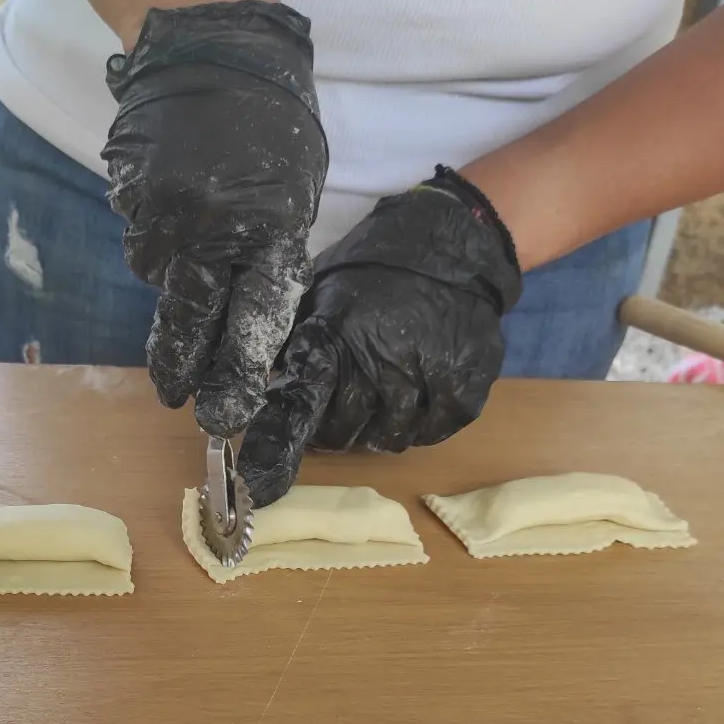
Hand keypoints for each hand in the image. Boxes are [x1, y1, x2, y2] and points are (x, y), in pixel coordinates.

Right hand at [102, 2, 327, 437]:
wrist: (213, 49)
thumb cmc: (269, 126)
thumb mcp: (292, 196)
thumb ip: (271, 258)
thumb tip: (245, 324)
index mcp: (267, 231)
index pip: (252, 323)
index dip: (236, 374)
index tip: (225, 412)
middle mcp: (211, 232)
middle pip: (192, 323)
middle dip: (184, 367)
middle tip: (177, 396)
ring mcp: (163, 217)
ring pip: (164, 282)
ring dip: (178, 280)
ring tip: (195, 234)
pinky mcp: (129, 201)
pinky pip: (144, 244)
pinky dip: (160, 241)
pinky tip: (175, 207)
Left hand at [238, 167, 523, 506]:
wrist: (455, 242)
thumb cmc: (376, 265)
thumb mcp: (321, 291)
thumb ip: (296, 341)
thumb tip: (260, 384)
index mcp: (335, 336)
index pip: (299, 405)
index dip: (277, 446)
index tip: (259, 481)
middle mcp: (378, 362)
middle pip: (342, 432)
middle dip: (334, 429)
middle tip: (341, 412)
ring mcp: (424, 378)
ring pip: (387, 438)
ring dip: (377, 430)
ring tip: (383, 400)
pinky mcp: (464, 388)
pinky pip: (431, 433)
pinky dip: (420, 426)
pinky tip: (418, 399)